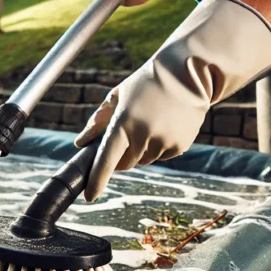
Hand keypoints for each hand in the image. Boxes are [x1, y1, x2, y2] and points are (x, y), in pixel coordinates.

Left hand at [75, 0, 270, 200]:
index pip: (106, 159)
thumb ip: (98, 121)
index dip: (97, 180)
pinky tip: (165, 124)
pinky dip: (159, 146)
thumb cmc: (146, 82)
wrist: (189, 74)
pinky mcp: (179, 146)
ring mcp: (163, 142)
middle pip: (124, 164)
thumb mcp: (118, 96)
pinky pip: (161, 155)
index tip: (89, 196)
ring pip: (143, 160)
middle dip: (121, 156)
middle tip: (127, 135)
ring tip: (150, 121)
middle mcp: (144, 135)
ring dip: (141, 149)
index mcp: (124, 122)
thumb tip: (81, 143)